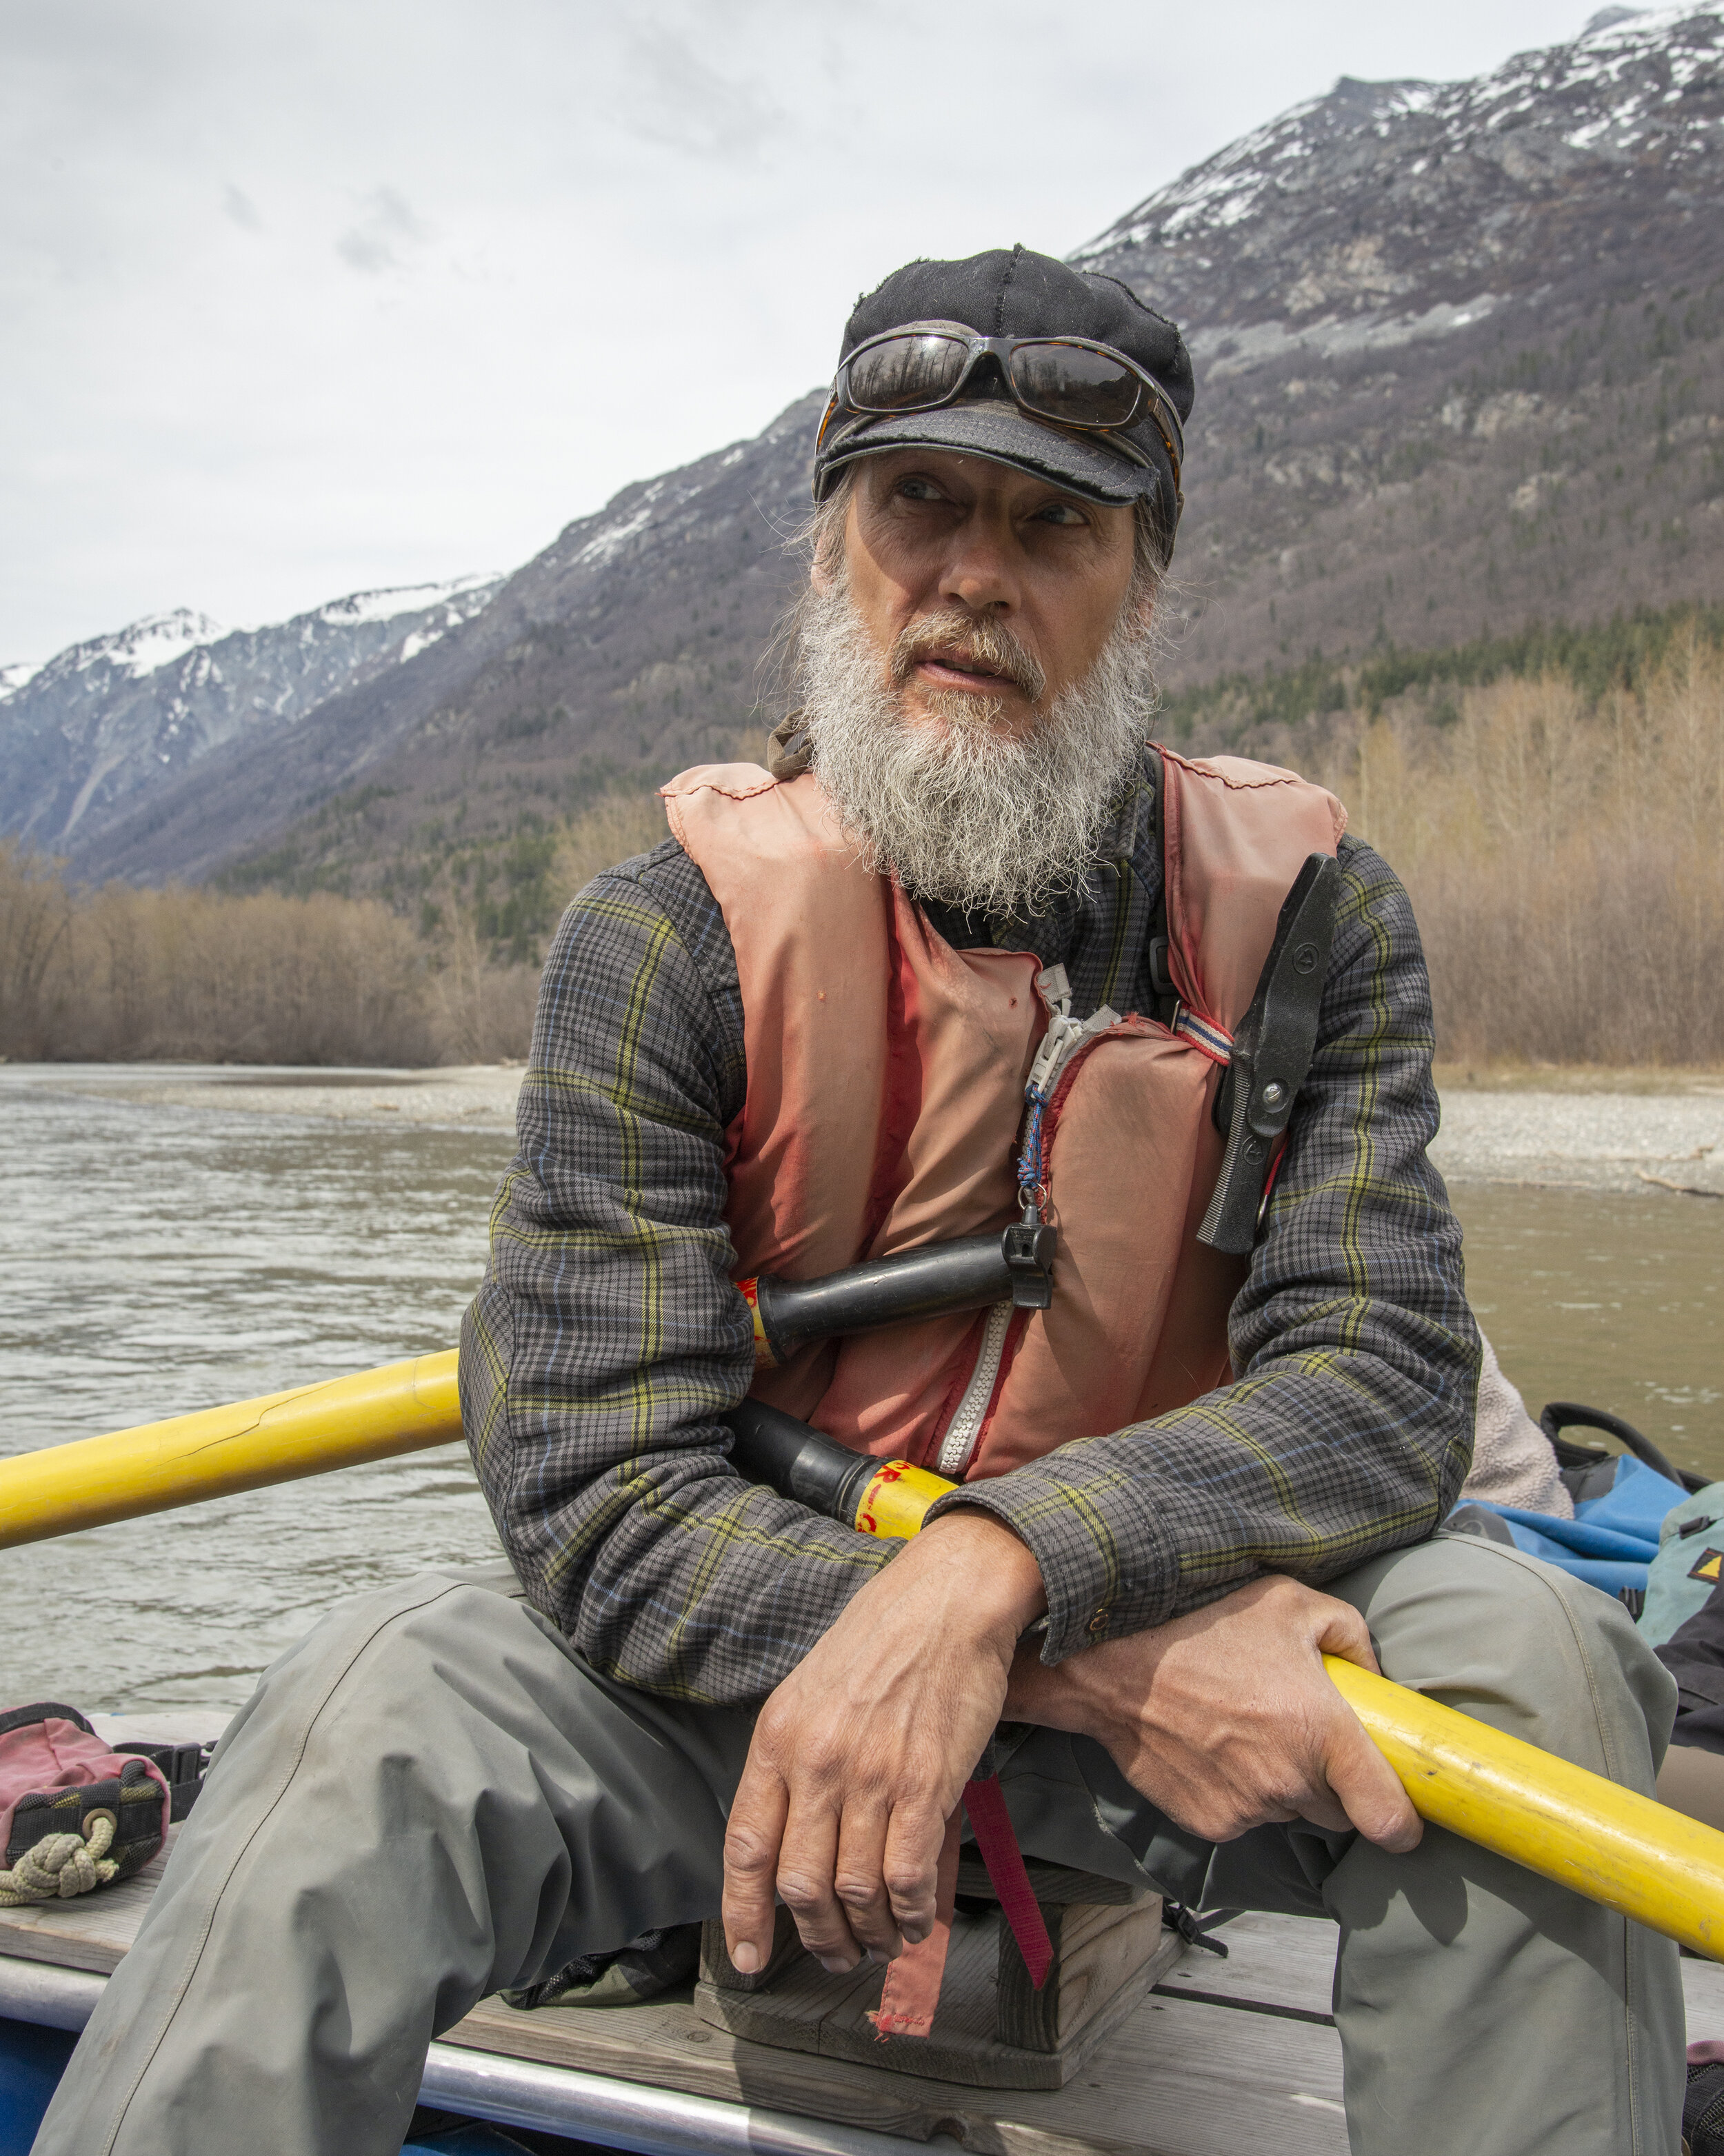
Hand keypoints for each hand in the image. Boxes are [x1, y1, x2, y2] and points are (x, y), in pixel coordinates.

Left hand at [722, 1509, 1045, 1976]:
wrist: (947, 1600)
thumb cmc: (880, 1640)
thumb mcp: (811, 1691)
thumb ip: (797, 1763)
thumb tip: (794, 1841)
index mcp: (777, 1738)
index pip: (745, 1847)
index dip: (743, 1914)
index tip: (748, 1957)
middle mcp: (817, 1762)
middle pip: (800, 1884)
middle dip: (815, 1936)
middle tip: (833, 1954)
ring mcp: (871, 1776)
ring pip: (854, 1891)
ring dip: (865, 1934)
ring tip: (877, 1943)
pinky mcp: (926, 1783)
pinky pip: (907, 1876)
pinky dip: (907, 1914)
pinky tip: (912, 1921)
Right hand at [1006, 1573, 1420, 1851]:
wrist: (1113, 1668)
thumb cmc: (1203, 1627)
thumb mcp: (1288, 1602)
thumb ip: (1350, 1634)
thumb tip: (1375, 1677)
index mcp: (1323, 1733)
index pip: (1388, 1817)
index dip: (1404, 1825)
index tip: (1403, 1819)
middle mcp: (1291, 1782)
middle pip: (1338, 1813)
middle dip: (1330, 1782)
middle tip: (1299, 1733)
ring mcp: (1250, 1809)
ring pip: (1289, 1813)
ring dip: (1282, 1784)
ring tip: (1246, 1730)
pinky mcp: (1213, 1824)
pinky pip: (1245, 1818)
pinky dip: (1240, 1792)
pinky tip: (1214, 1748)